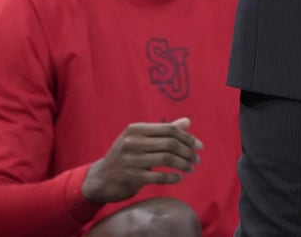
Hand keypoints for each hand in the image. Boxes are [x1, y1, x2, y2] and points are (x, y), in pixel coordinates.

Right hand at [80, 118, 201, 203]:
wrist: (100, 179)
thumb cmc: (125, 156)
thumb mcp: (140, 140)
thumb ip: (163, 131)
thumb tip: (187, 122)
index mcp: (136, 129)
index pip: (169, 129)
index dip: (187, 137)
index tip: (199, 146)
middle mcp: (132, 141)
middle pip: (170, 143)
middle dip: (188, 152)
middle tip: (197, 160)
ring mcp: (131, 159)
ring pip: (167, 159)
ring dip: (183, 164)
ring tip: (191, 169)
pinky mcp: (131, 177)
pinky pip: (159, 176)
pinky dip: (172, 177)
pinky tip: (179, 178)